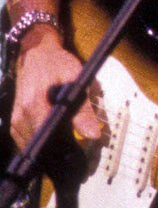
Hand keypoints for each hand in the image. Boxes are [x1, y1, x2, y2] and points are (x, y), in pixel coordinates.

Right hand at [10, 32, 103, 149]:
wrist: (36, 53)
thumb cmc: (57, 63)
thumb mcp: (77, 79)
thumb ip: (83, 110)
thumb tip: (92, 134)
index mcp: (35, 105)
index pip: (45, 138)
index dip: (61, 149)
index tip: (74, 153)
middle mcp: (21, 115)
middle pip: (38, 145)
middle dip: (57, 151)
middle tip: (75, 150)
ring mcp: (15, 119)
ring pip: (31, 145)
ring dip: (48, 147)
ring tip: (65, 141)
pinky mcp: (14, 120)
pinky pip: (25, 139)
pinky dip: (39, 140)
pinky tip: (52, 135)